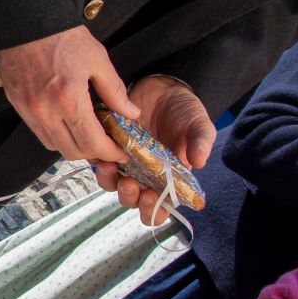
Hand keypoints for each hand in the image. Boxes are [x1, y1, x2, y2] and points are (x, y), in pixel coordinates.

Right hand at [0, 27, 140, 163]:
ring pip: (54, 146)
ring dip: (74, 146)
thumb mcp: (97, 59)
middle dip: (95, 153)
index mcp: (69, 98)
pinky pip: (39, 133)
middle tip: (109, 144)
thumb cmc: (61, 36)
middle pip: (73, 151)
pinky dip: (56, 135)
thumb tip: (130, 113)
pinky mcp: (18, 106)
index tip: (122, 151)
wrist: (26, 21)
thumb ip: (115, 91)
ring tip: (89, 134)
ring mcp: (29, 110)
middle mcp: (46, 110)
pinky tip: (68, 123)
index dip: (111, 152)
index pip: (93, 143)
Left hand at [108, 75, 213, 224]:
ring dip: (109, 180)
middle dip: (129, 196)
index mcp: (168, 180)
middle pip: (131, 199)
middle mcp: (145, 176)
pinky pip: (98, 158)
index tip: (152, 198)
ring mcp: (126, 163)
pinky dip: (97, 158)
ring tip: (110, 166)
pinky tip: (99, 149)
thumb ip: (201, 143)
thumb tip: (199, 161)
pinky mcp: (110, 146)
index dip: (153, 210)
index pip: (159, 208)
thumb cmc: (185, 112)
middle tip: (130, 183)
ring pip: (111, 183)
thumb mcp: (199, 125)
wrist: (165, 87)